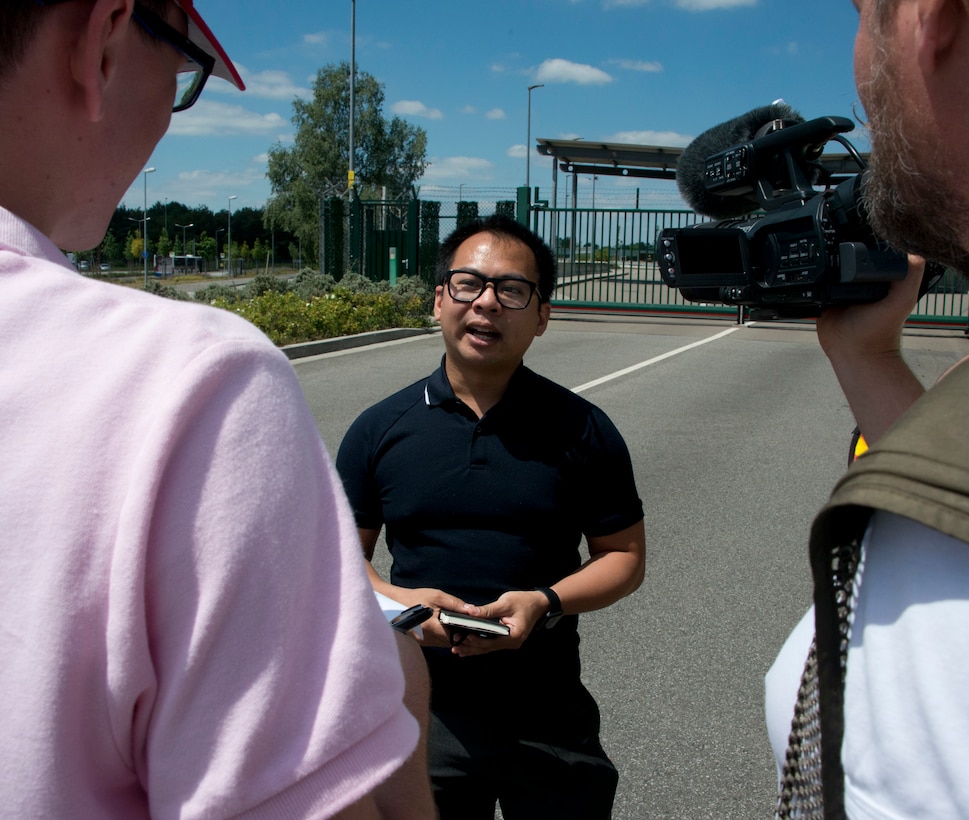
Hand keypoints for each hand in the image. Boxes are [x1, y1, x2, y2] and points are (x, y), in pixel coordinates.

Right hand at [378, 585, 471, 648]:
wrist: (395, 603)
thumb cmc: (415, 598)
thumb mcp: (437, 596)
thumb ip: (455, 604)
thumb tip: (472, 610)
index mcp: (431, 627)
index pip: (454, 637)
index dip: (464, 633)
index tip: (471, 627)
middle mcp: (426, 638)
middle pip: (450, 642)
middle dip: (459, 634)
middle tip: (465, 624)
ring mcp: (423, 642)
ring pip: (444, 643)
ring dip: (451, 636)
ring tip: (454, 624)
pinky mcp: (421, 643)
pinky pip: (437, 643)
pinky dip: (442, 636)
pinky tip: (443, 626)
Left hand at [446, 590, 549, 657]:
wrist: (539, 603)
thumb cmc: (524, 601)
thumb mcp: (505, 603)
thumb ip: (487, 610)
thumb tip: (470, 612)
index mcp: (513, 636)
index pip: (491, 642)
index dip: (476, 641)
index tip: (463, 638)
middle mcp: (512, 643)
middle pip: (488, 648)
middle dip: (471, 647)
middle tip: (455, 648)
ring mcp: (510, 643)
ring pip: (488, 648)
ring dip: (474, 649)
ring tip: (458, 651)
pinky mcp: (507, 639)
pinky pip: (491, 644)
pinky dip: (480, 645)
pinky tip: (469, 647)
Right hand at [815, 254, 927, 443]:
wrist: (856, 354)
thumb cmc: (881, 330)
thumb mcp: (903, 299)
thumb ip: (911, 277)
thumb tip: (914, 253)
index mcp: (878, 278)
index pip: (870, 254)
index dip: (864, 244)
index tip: (855, 232)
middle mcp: (859, 283)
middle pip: (846, 259)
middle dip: (839, 251)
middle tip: (829, 240)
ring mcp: (839, 291)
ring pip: (828, 271)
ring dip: (822, 264)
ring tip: (816, 253)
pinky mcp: (822, 301)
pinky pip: (814, 287)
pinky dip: (810, 280)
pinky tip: (807, 271)